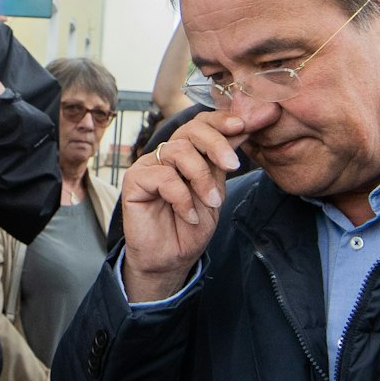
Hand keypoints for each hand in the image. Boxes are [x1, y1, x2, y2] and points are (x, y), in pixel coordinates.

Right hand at [119, 111, 258, 301]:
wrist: (171, 259)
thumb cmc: (191, 227)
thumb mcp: (215, 190)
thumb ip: (222, 161)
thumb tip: (244, 127)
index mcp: (187, 153)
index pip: (201, 124)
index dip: (221, 121)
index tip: (245, 126)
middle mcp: (166, 155)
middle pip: (190, 129)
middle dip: (216, 143)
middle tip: (233, 164)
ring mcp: (149, 165)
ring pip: (178, 150)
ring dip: (201, 177)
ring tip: (212, 202)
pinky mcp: (134, 180)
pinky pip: (163, 176)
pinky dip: (182, 197)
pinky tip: (188, 215)